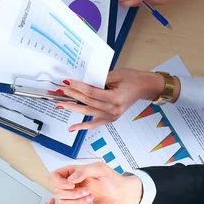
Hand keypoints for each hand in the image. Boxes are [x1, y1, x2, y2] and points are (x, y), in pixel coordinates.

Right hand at [48, 162, 142, 203]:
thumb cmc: (113, 180)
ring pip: (62, 203)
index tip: (71, 184)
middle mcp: (70, 185)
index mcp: (73, 173)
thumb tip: (70, 179)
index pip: (54, 176)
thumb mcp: (100, 169)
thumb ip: (83, 171)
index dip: (59, 182)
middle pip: (57, 192)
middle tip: (87, 191)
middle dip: (73, 194)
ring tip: (90, 198)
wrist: (122, 195)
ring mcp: (73, 198)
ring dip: (77, 202)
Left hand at [56, 69, 173, 130]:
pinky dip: (82, 126)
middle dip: (72, 95)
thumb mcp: (116, 74)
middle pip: (87, 102)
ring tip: (60, 104)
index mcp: (115, 98)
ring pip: (87, 112)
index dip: (78, 87)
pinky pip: (94, 124)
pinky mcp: (110, 119)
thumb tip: (81, 80)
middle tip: (59, 91)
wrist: (143, 87)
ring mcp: (112, 116)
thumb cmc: (131, 79)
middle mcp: (113, 110)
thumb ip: (98, 79)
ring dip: (72, 108)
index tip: (67, 82)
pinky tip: (72, 128)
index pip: (91, 92)